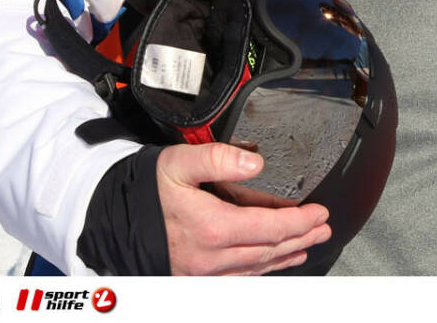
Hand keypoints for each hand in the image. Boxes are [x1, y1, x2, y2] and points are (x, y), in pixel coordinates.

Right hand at [157, 142, 332, 275]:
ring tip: (309, 243)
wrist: (112, 215)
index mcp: (211, 228)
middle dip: (301, 237)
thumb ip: (219, 158)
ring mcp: (203, 271)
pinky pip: (239, 277)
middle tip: (324, 228)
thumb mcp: (180, 162)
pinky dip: (263, 269)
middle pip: (269, 249)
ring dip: (287, 254)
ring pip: (257, 266)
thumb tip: (255, 162)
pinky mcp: (195, 277)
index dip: (300, 221)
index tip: (320, 212)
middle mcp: (209, 257)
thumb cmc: (147, 188)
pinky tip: (275, 262)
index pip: (270, 228)